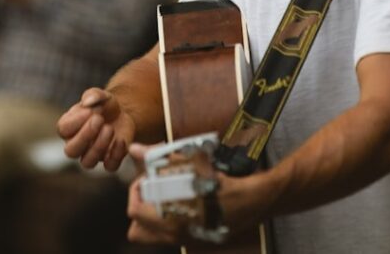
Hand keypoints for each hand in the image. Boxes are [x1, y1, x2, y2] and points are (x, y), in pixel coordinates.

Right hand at [57, 88, 134, 170]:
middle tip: (99, 119)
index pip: (63, 130)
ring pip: (87, 162)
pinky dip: (116, 155)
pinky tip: (121, 140)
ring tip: (110, 128)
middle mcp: (77, 144)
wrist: (122, 113)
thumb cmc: (104, 104)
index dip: (75, 121)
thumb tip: (87, 102)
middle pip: (71, 151)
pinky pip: (110, 166)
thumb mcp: (101, 95)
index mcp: (69, 127)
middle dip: (84, 136)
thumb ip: (93, 95)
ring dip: (98, 146)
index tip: (90, 110)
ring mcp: (92, 155)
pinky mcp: (110, 160)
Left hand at [125, 142, 273, 244]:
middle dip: (140, 209)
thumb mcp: (191, 163)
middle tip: (151, 191)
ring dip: (153, 216)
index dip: (136, 190)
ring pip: (154, 235)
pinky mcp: (198, 240)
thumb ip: (160, 158)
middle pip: (138, 231)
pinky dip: (170, 220)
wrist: (255, 199)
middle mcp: (176, 234)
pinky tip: (184, 201)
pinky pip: (171, 235)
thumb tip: (135, 149)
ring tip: (165, 195)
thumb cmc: (224, 181)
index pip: (134, 211)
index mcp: (170, 219)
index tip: (147, 177)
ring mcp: (187, 240)